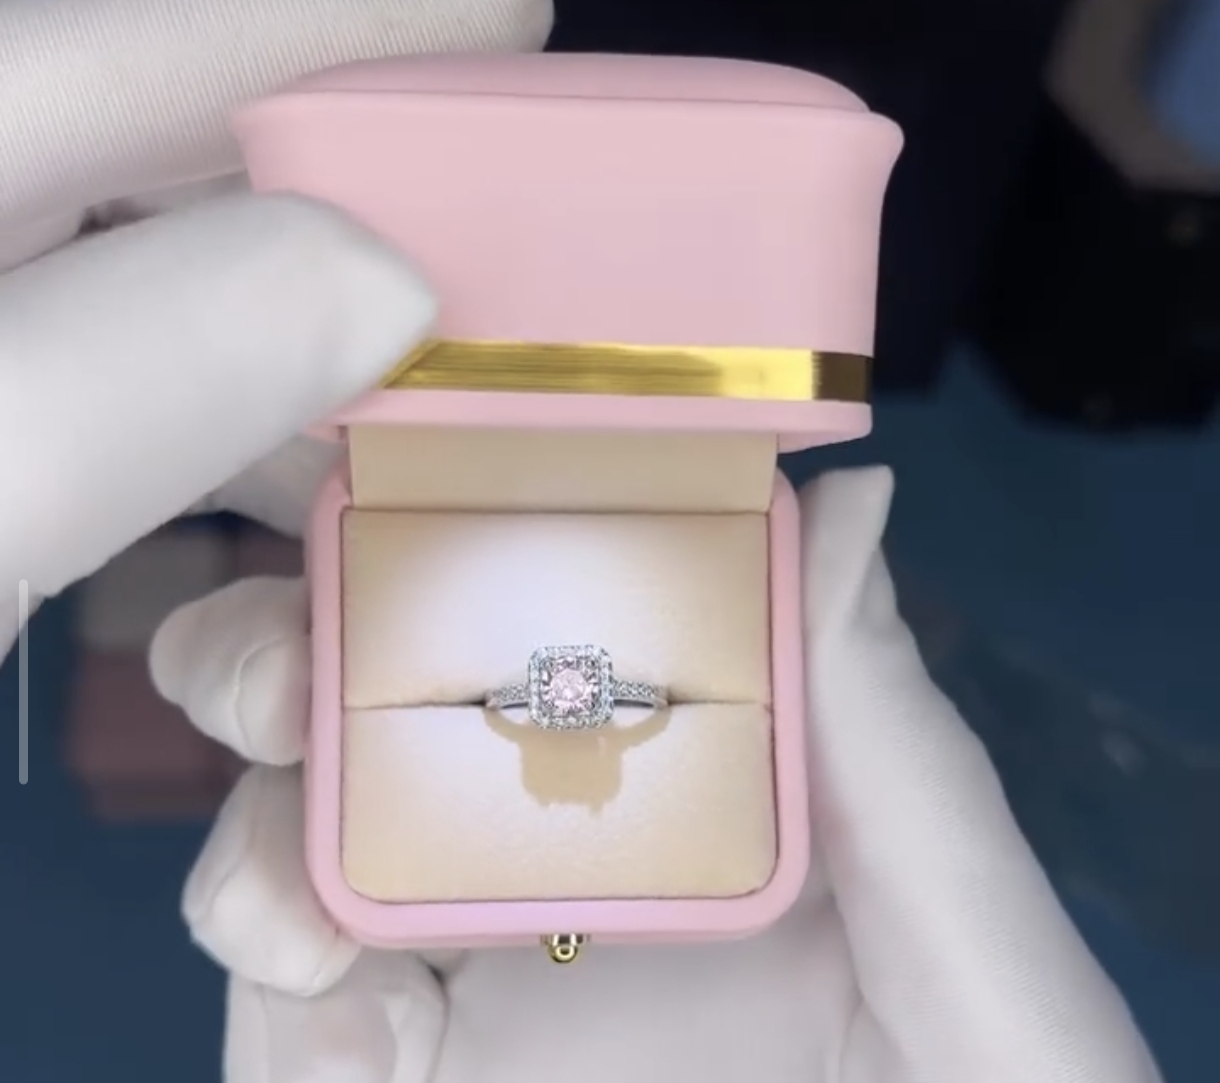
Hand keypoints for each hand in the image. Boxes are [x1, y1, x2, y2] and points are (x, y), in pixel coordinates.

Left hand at [0, 0, 552, 660]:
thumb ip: (121, 376)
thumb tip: (378, 274)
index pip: (123, 47)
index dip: (332, 6)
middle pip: (170, 167)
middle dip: (355, 176)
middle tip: (514, 200)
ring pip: (176, 304)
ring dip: (323, 345)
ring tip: (450, 368)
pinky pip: (150, 420)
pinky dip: (251, 449)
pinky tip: (320, 488)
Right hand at [153, 469, 1162, 1082]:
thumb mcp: (951, 917)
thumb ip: (890, 730)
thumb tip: (849, 497)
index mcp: (675, 757)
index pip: (534, 598)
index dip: (429, 513)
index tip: (360, 453)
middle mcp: (555, 835)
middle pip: (360, 701)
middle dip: (272, 650)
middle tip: (277, 679)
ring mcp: (472, 965)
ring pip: (282, 844)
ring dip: (247, 844)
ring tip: (292, 919)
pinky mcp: (407, 1078)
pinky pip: (286, 1029)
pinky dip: (282, 1020)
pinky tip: (360, 1050)